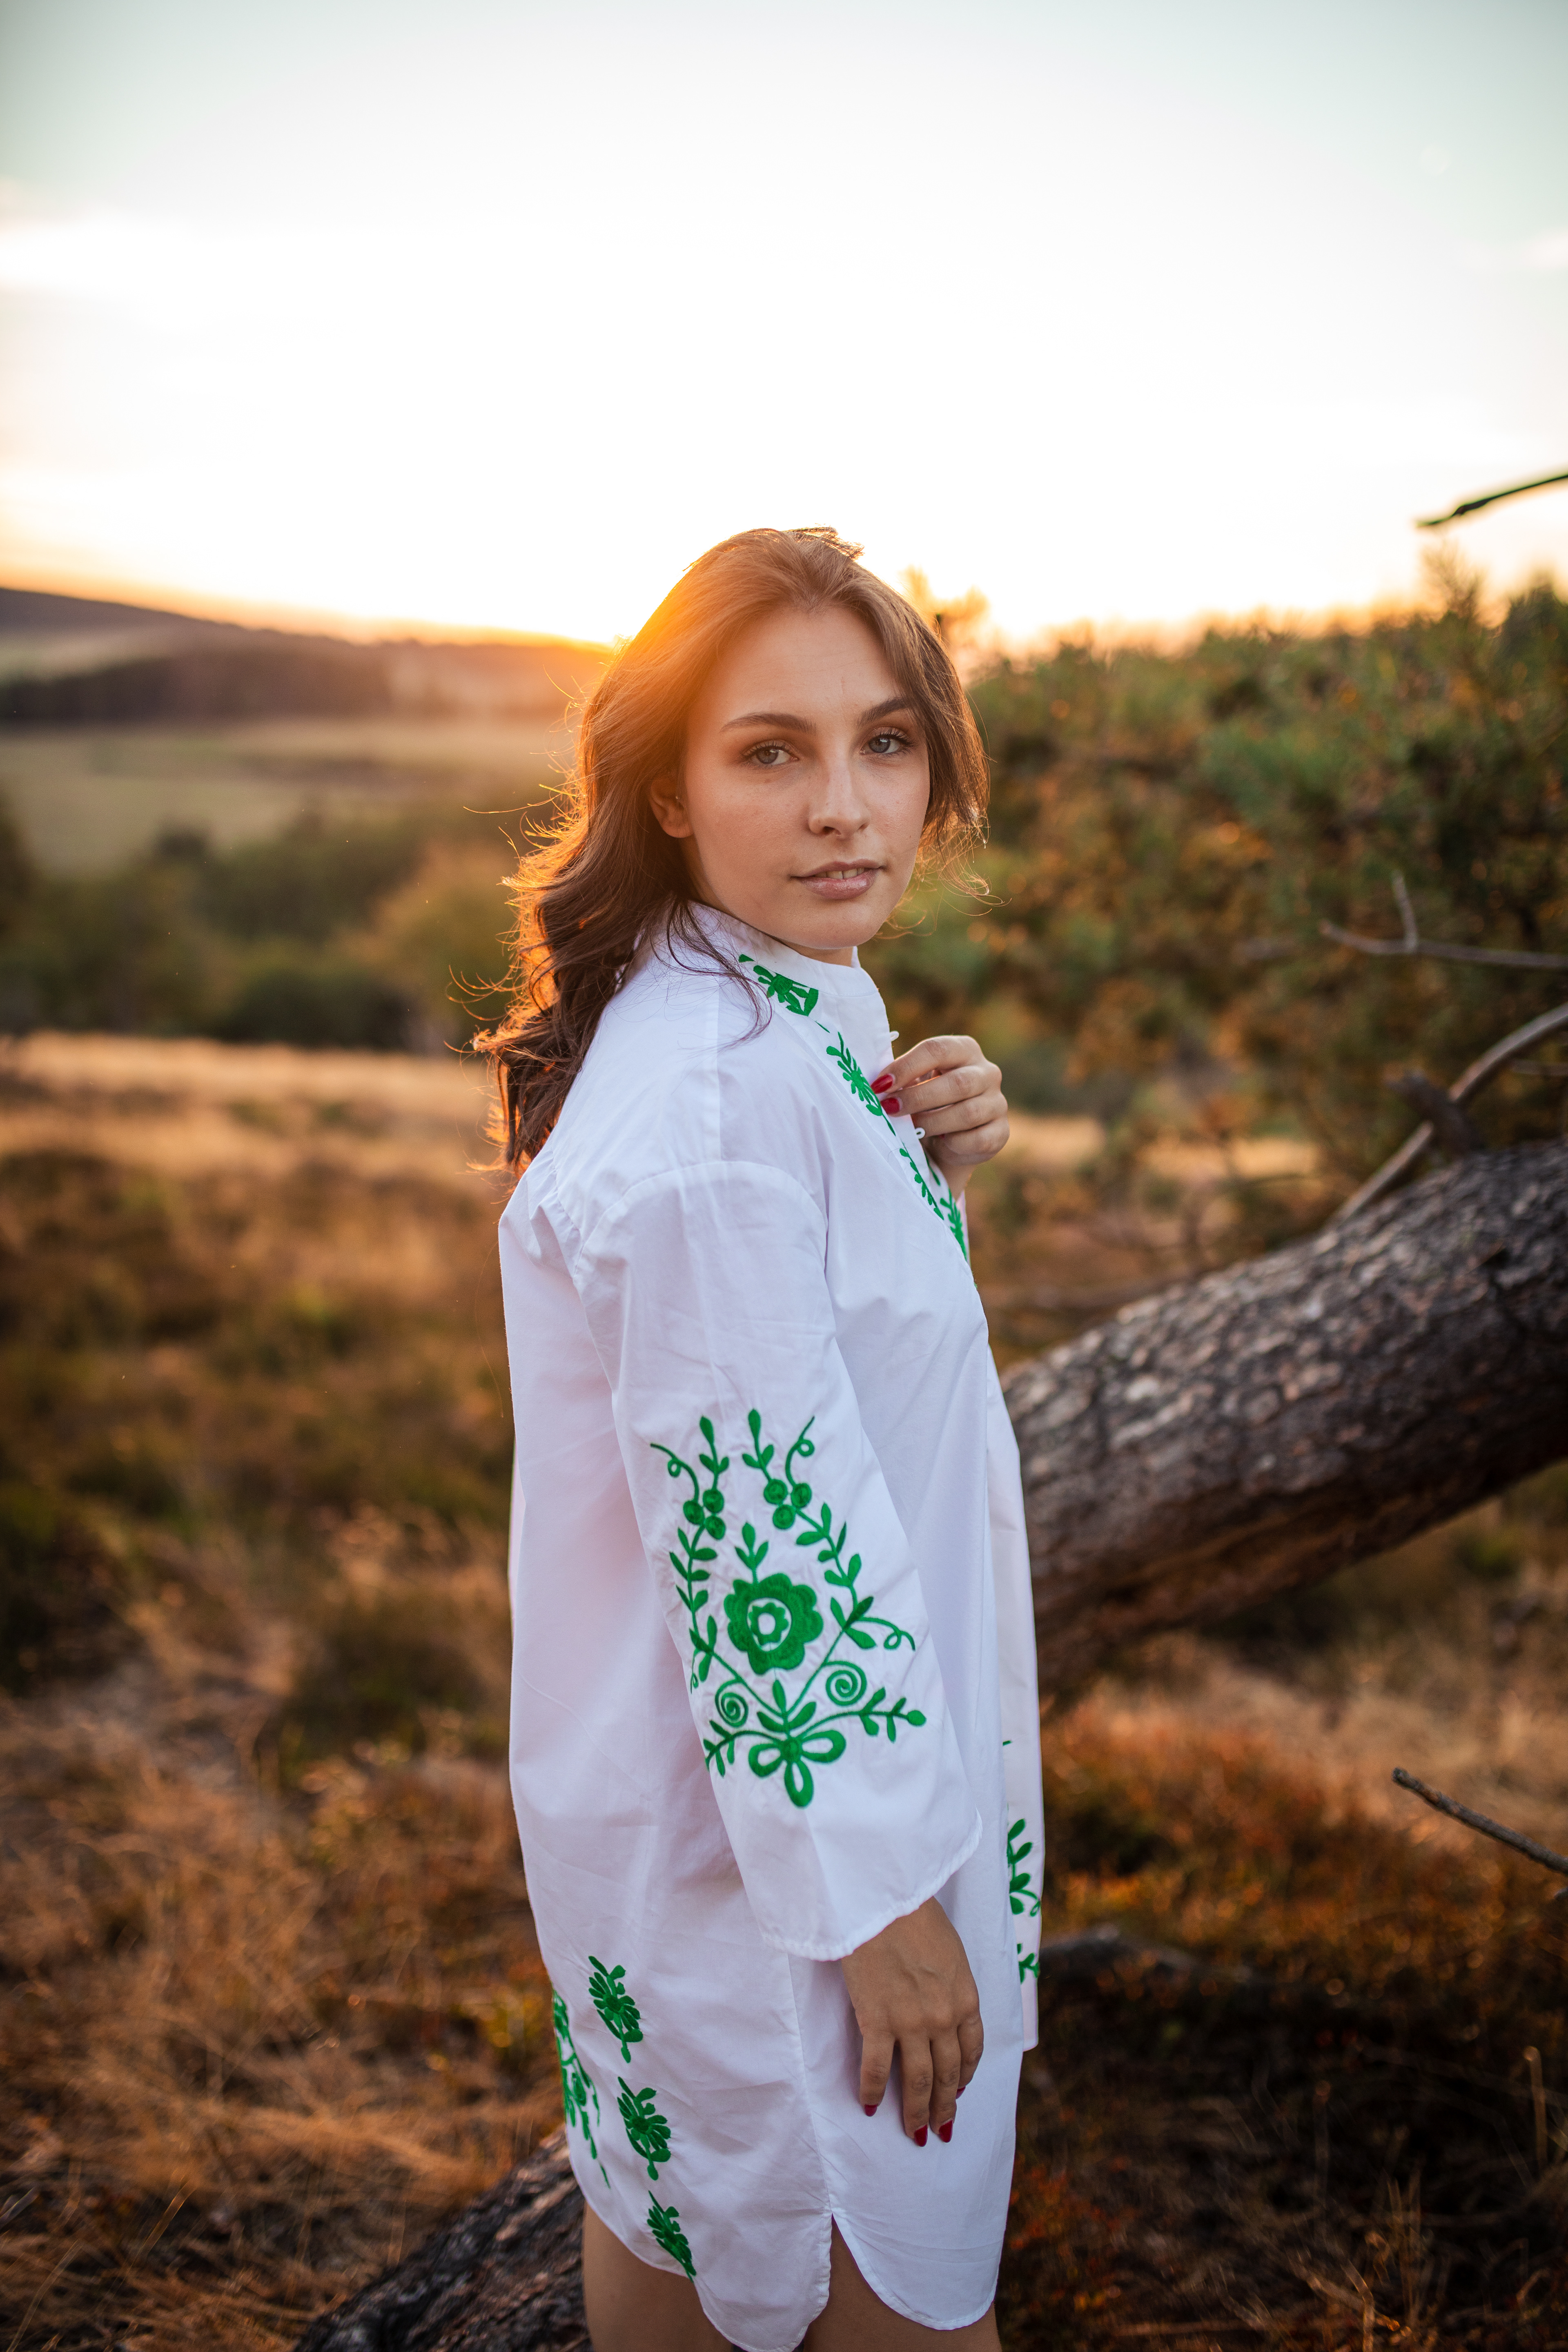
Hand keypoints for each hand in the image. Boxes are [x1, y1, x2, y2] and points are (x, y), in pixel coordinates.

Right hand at [839, 1897, 983, 2143]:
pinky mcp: (876, 2020)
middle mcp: (943, 2018)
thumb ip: (952, 1985)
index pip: (972, 2051)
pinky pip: (874, 2069)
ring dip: (916, 2111)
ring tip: (914, 2133)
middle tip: (941, 2129)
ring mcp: (910, 2023)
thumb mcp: (951, 1951)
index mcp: (966, 1999)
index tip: (961, 2091)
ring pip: (916, 2080)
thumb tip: (944, 2006)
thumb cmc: (917, 1916)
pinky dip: (871, 2091)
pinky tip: (869, 2106)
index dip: (966, 2076)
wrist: (886, 1902)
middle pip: (947, 2074)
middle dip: (945, 2106)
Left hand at [871, 1036, 1007, 1193]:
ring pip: (968, 1113)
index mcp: (964, 1050)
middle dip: (918, 1098)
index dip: (907, 1066)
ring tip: (911, 1129)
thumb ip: (902, 1078)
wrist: (947, 1142)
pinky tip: (940, 1143)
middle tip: (890, 1108)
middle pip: (958, 1083)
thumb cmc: (926, 1104)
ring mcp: (998, 1103)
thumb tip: (879, 1084)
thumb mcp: (915, 1083)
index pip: (937, 1049)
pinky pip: (977, 1139)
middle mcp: (987, 1072)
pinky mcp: (1001, 1133)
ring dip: (933, 1123)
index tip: (880, 1085)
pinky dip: (953, 1144)